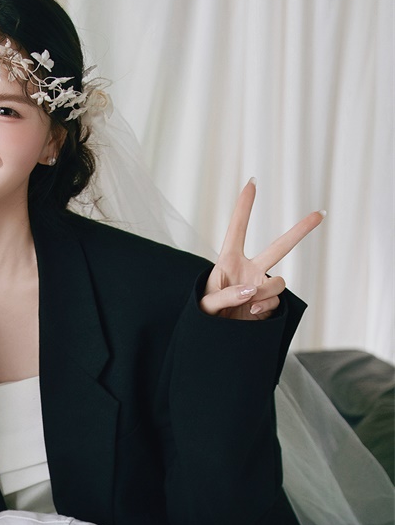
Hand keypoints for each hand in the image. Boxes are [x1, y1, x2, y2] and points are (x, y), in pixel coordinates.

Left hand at [200, 180, 323, 320]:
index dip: (244, 207)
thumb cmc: (203, 317)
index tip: (252, 183)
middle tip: (320, 214)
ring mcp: (261, 286)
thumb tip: (251, 289)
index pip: (237, 229)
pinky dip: (265, 306)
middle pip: (280, 247)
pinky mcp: (268, 305)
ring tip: (248, 303)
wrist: (214, 342)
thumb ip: (225, 295)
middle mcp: (249, 270)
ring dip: (266, 292)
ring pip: (278, 281)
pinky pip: (276, 301)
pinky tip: (251, 312)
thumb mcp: (205, 304)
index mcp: (229, 261)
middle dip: (301, 230)